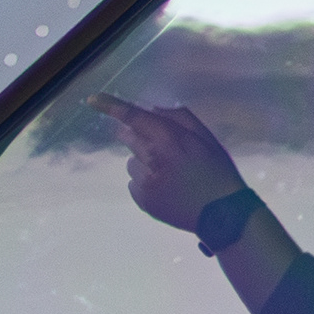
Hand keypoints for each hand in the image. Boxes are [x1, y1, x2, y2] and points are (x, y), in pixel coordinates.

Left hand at [94, 95, 244, 228]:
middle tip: (158, 144)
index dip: (111, 106)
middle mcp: (151, 158)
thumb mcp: (205, 138)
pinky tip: (166, 187)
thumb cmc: (216, 171)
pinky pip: (133, 182)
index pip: (133, 116)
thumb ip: (178, 118)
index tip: (93, 100)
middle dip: (135, 134)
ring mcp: (144, 182)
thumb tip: (152, 110)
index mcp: (168, 139)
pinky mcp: (142, 200)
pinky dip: (144, 181)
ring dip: (143, 161)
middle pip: (127, 136)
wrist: (221, 214)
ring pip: (131, 162)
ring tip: (168, 172)